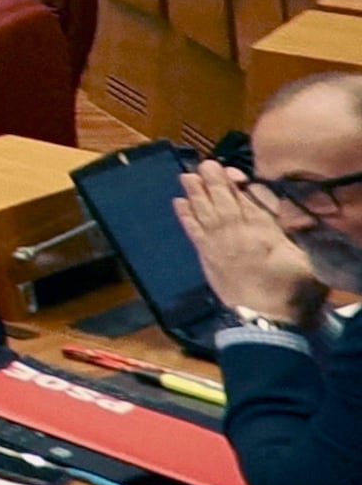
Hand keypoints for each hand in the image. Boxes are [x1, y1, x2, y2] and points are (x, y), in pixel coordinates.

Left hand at [179, 164, 324, 322]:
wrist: (267, 321)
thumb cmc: (292, 291)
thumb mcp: (306, 260)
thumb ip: (295, 234)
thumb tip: (292, 214)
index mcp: (263, 231)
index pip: (248, 199)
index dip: (238, 184)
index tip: (231, 171)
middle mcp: (237, 233)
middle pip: (223, 201)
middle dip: (213, 181)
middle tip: (203, 164)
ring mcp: (218, 245)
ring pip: (204, 212)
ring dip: (195, 192)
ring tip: (186, 175)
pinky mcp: (206, 258)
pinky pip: (192, 231)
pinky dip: (185, 216)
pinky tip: (178, 203)